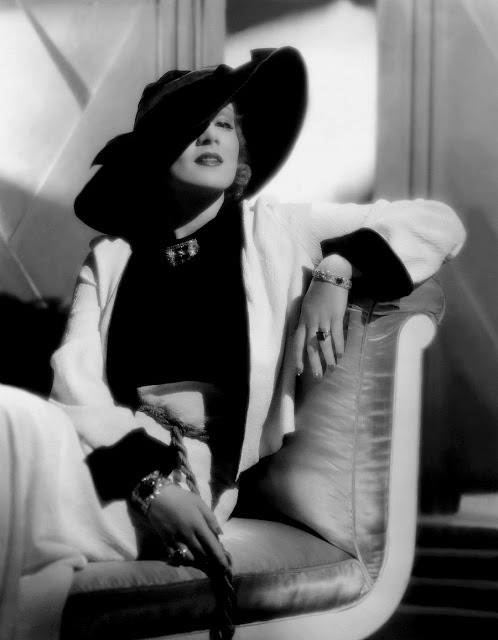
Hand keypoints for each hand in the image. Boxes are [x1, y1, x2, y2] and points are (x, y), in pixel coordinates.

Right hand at [147, 483, 227, 570]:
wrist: (157, 497)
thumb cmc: (181, 498)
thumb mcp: (200, 503)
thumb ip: (211, 519)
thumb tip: (219, 535)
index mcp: (197, 525)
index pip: (211, 545)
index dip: (220, 557)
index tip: (226, 567)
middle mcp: (187, 536)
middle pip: (202, 553)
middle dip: (211, 559)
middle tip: (217, 560)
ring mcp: (175, 540)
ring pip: (190, 557)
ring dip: (199, 560)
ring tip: (205, 560)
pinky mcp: (165, 542)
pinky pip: (177, 556)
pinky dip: (184, 559)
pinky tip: (189, 557)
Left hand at [294, 254, 351, 378]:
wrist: (331, 274)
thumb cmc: (320, 288)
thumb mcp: (307, 304)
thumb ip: (308, 318)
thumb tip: (309, 333)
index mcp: (302, 318)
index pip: (297, 342)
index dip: (298, 358)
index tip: (299, 371)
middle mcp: (311, 321)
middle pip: (310, 347)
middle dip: (314, 363)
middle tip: (317, 376)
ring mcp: (323, 319)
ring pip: (324, 343)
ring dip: (328, 358)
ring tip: (332, 369)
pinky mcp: (336, 316)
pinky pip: (337, 335)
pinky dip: (339, 346)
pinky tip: (341, 355)